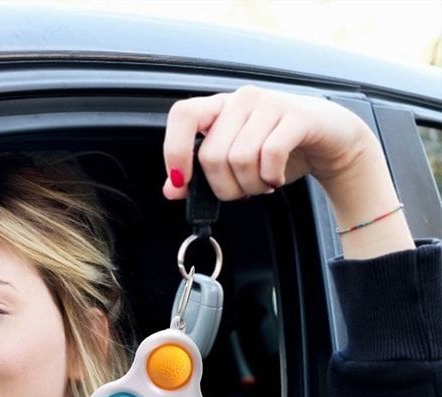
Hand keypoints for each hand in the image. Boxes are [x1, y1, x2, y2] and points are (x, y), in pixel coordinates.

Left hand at [162, 86, 413, 257]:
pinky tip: (276, 178)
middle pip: (212, 155)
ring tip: (263, 184)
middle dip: (224, 187)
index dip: (175, 151)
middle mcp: (241, 100)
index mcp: (220, 108)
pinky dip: (271, 177)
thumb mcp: (234, 164)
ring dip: (251, 186)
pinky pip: (270, 155)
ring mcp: (270, 103)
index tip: (182, 181)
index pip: (183, 116)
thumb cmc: (280, 149)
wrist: (331, 140)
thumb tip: (171, 189)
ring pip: (240, 159)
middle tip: (241, 191)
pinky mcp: (297, 115)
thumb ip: (201, 175)